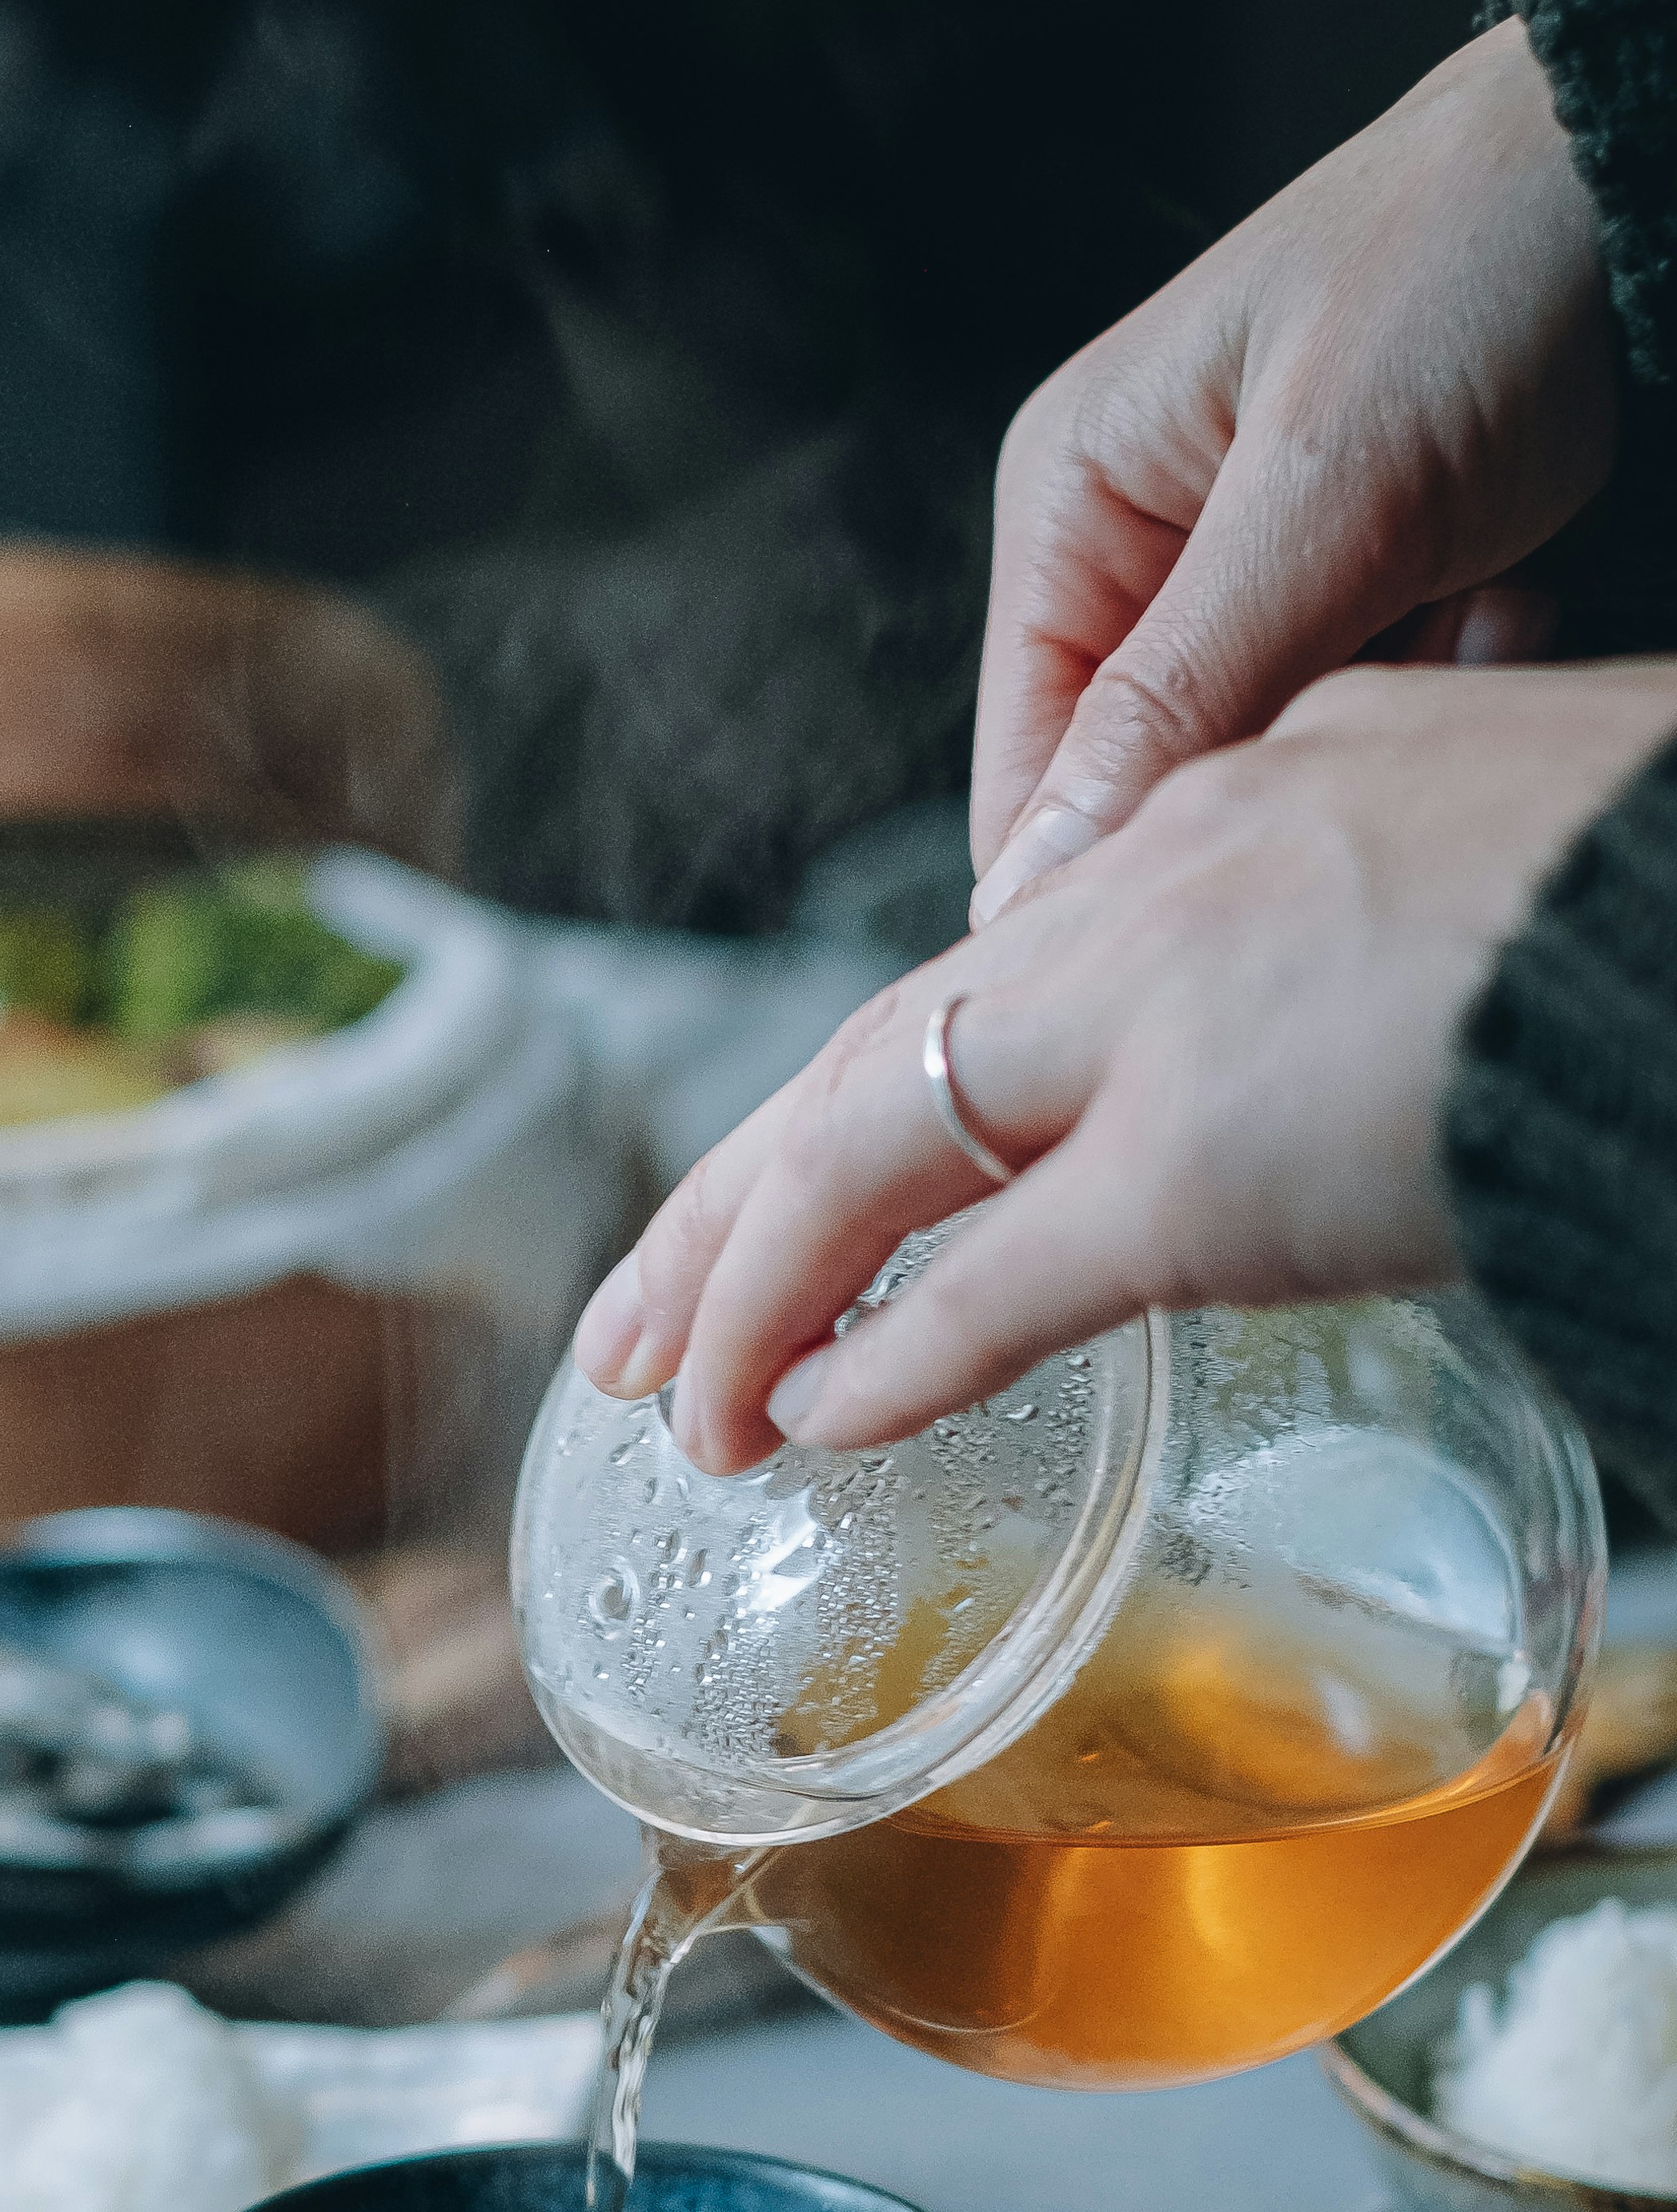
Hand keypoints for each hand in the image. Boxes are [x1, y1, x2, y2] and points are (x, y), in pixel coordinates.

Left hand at [576, 661, 1676, 1469]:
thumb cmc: (1664, 885)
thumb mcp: (1492, 818)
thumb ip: (1364, 887)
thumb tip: (1321, 986)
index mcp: (1234, 788)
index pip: (991, 964)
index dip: (864, 1084)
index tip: (789, 1174)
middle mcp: (1160, 880)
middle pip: (874, 1051)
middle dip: (735, 1199)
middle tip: (636, 1318)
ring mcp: (1165, 1023)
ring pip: (869, 1150)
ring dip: (752, 1284)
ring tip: (676, 1397)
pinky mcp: (1203, 1166)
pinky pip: (988, 1284)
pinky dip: (881, 1357)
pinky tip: (806, 1423)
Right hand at [969, 22, 1618, 923]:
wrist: (1650, 154)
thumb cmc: (1475, 265)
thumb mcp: (1324, 495)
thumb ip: (1176, 697)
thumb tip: (1031, 897)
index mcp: (1068, 513)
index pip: (1027, 789)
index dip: (1113, 875)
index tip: (1244, 886)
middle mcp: (1141, 554)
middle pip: (1166, 789)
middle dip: (1296, 760)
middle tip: (1408, 649)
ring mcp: (1261, 573)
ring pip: (1291, 763)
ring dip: (1397, 715)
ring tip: (1481, 588)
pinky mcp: (1371, 584)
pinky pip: (1388, 714)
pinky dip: (1461, 674)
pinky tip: (1516, 576)